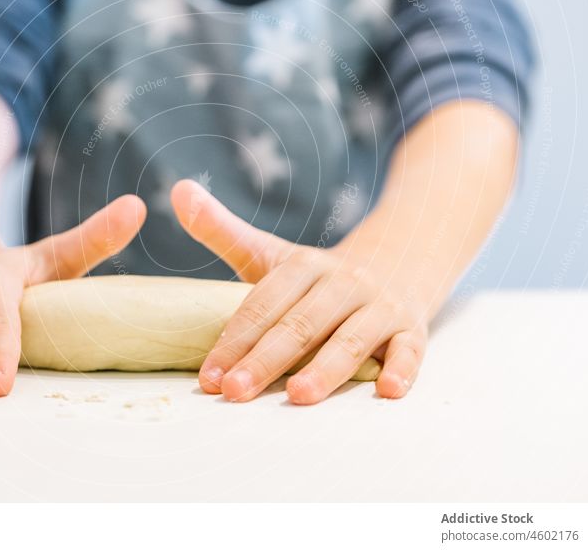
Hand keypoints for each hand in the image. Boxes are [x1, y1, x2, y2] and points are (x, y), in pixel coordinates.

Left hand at [171, 180, 427, 403]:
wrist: (396, 260)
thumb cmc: (317, 276)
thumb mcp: (270, 252)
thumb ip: (222, 229)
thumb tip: (176, 190)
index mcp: (302, 266)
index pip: (262, 304)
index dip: (234, 339)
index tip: (209, 376)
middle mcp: (341, 282)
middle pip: (300, 324)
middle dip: (265, 359)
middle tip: (235, 392)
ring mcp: (378, 304)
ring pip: (351, 339)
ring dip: (326, 369)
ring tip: (298, 397)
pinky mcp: (410, 326)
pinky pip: (410, 348)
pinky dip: (402, 368)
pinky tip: (388, 392)